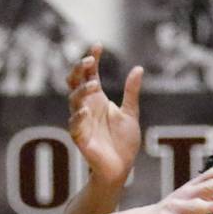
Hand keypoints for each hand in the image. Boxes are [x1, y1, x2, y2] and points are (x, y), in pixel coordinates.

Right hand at [67, 44, 142, 186]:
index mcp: (97, 99)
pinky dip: (78, 118)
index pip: (90, 75)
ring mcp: (81, 122)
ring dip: (81, 91)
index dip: (91, 60)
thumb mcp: (130, 113)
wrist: (121, 168)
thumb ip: (131, 92)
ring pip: (74, 101)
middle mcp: (86, 107)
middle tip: (89, 61)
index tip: (98, 45)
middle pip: (75, 83)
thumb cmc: (124, 142)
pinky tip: (85, 112)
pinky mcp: (80, 138)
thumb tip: (138, 69)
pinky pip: (74, 126)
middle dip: (79, 70)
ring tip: (93, 85)